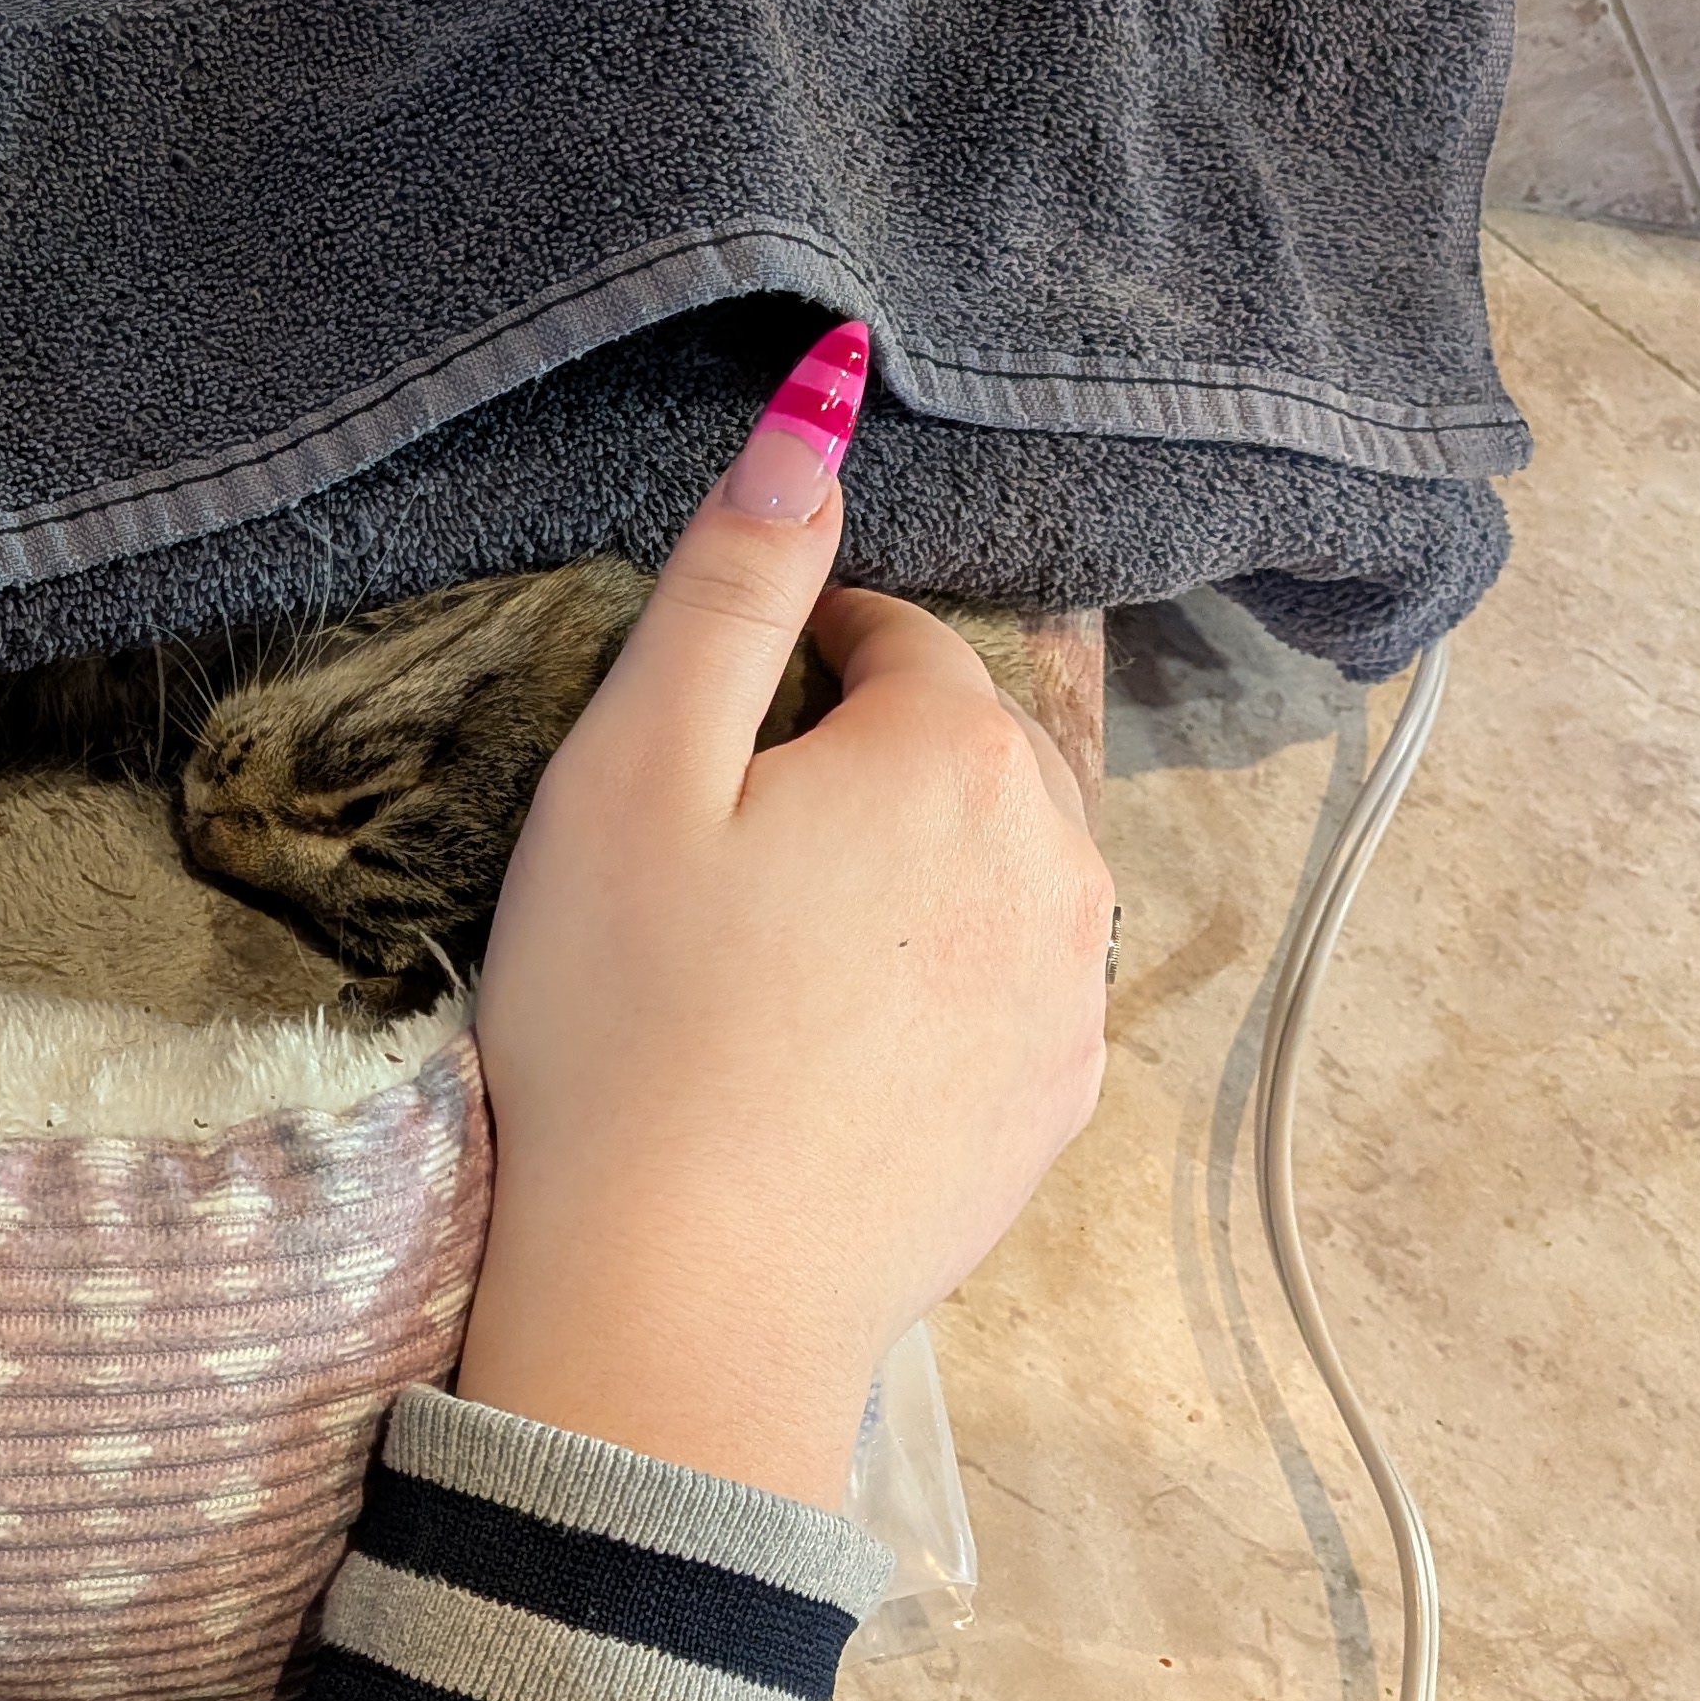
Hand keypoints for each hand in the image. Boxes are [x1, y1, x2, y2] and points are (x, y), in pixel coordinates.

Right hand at [452, 406, 1111, 1510]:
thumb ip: (729, 579)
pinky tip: (829, 1043)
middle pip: (968, 746)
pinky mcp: (1055, 1107)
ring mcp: (1074, 996)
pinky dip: (940, 982)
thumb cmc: (624, 1024)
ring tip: (778, 949)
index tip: (698, 749)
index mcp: (956, 754)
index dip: (783, 672)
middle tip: (726, 857)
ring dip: (914, 868)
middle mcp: (1059, 858)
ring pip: (1004, 865)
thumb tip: (822, 399)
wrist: (680, 1301)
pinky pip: (1015, 986)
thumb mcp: (632, 774)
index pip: (891, 639)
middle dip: (867, 763)